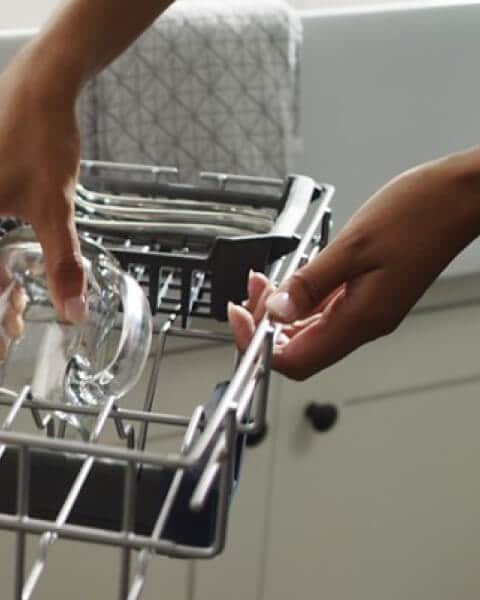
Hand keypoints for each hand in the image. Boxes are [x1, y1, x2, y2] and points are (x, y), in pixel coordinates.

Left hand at [228, 151, 479, 379]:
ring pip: (308, 330)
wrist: (461, 197)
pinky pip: (323, 310)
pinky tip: (287, 279)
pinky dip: (298, 299)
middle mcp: (363, 323)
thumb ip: (309, 283)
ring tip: (261, 283)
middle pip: (298, 349)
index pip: (296, 361)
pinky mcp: (367, 295)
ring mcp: (366, 311)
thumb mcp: (351, 246)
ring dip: (278, 311)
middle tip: (247, 296)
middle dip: (264, 327)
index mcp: (361, 320)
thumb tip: (275, 312)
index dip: (260, 347)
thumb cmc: (420, 214)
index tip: (240, 319)